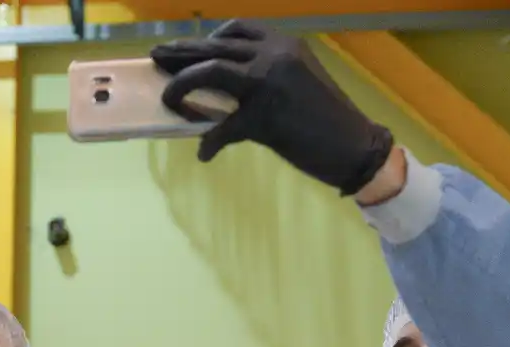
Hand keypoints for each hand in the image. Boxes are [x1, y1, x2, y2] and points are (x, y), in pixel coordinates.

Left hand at [150, 20, 393, 193]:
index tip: (188, 49)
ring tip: (167, 99)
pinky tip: (205, 154)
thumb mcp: (300, 80)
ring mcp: (268, 83)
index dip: (207, 38)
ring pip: (210, 71)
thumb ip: (268, 73)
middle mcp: (275, 55)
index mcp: (284, 44)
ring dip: (181, 84)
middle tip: (155, 58)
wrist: (353, 146)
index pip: (237, 29)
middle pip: (215, 47)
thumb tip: (228, 83)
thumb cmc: (327, 118)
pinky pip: (223, 128)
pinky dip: (211, 142)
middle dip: (181, 53)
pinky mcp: (263, 117)